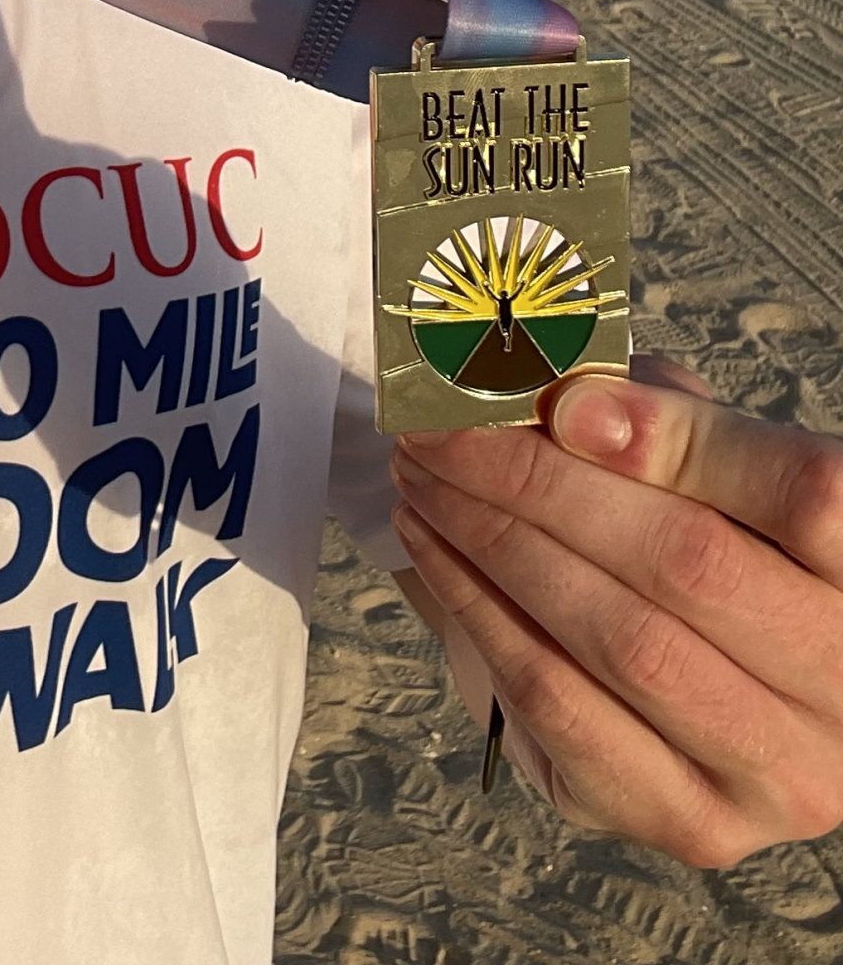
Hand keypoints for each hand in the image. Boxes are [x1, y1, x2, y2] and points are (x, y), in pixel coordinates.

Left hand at [389, 357, 842, 864]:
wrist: (715, 677)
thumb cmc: (708, 537)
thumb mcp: (709, 457)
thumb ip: (657, 417)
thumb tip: (563, 404)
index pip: (806, 494)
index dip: (679, 440)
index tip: (561, 403)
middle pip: (688, 564)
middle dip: (539, 482)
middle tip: (439, 430)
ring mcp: (779, 772)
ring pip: (621, 642)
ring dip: (493, 544)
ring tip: (422, 478)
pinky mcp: (694, 822)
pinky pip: (566, 711)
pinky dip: (480, 617)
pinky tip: (433, 552)